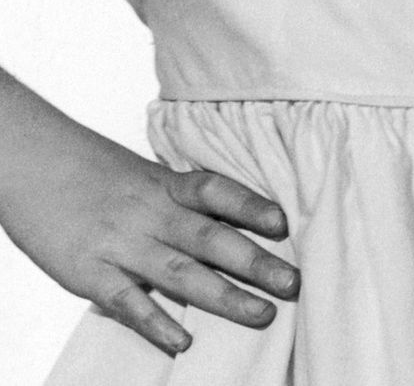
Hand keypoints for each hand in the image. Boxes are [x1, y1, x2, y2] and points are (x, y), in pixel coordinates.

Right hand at [0, 91, 298, 356]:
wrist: (31, 162)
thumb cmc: (92, 170)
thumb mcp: (141, 174)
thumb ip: (178, 198)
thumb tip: (226, 219)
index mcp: (164, 184)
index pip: (215, 191)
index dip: (250, 205)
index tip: (284, 222)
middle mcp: (149, 213)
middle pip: (210, 238)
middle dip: (255, 262)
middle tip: (294, 282)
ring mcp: (121, 244)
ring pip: (180, 273)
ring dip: (224, 296)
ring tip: (262, 313)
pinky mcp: (90, 274)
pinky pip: (128, 301)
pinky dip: (155, 322)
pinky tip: (182, 340)